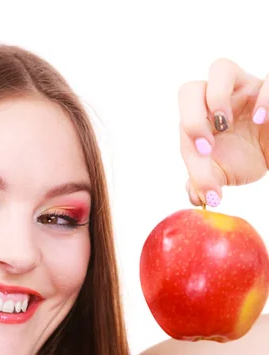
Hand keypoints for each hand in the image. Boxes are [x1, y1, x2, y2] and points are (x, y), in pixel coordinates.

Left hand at [179, 58, 268, 206]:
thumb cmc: (246, 156)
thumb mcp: (224, 172)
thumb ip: (205, 181)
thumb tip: (196, 195)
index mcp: (200, 117)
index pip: (184, 118)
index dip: (188, 133)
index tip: (204, 153)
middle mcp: (217, 98)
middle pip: (189, 89)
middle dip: (192, 117)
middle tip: (207, 143)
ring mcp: (244, 87)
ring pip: (220, 69)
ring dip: (216, 96)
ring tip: (227, 124)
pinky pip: (268, 76)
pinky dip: (264, 96)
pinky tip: (263, 119)